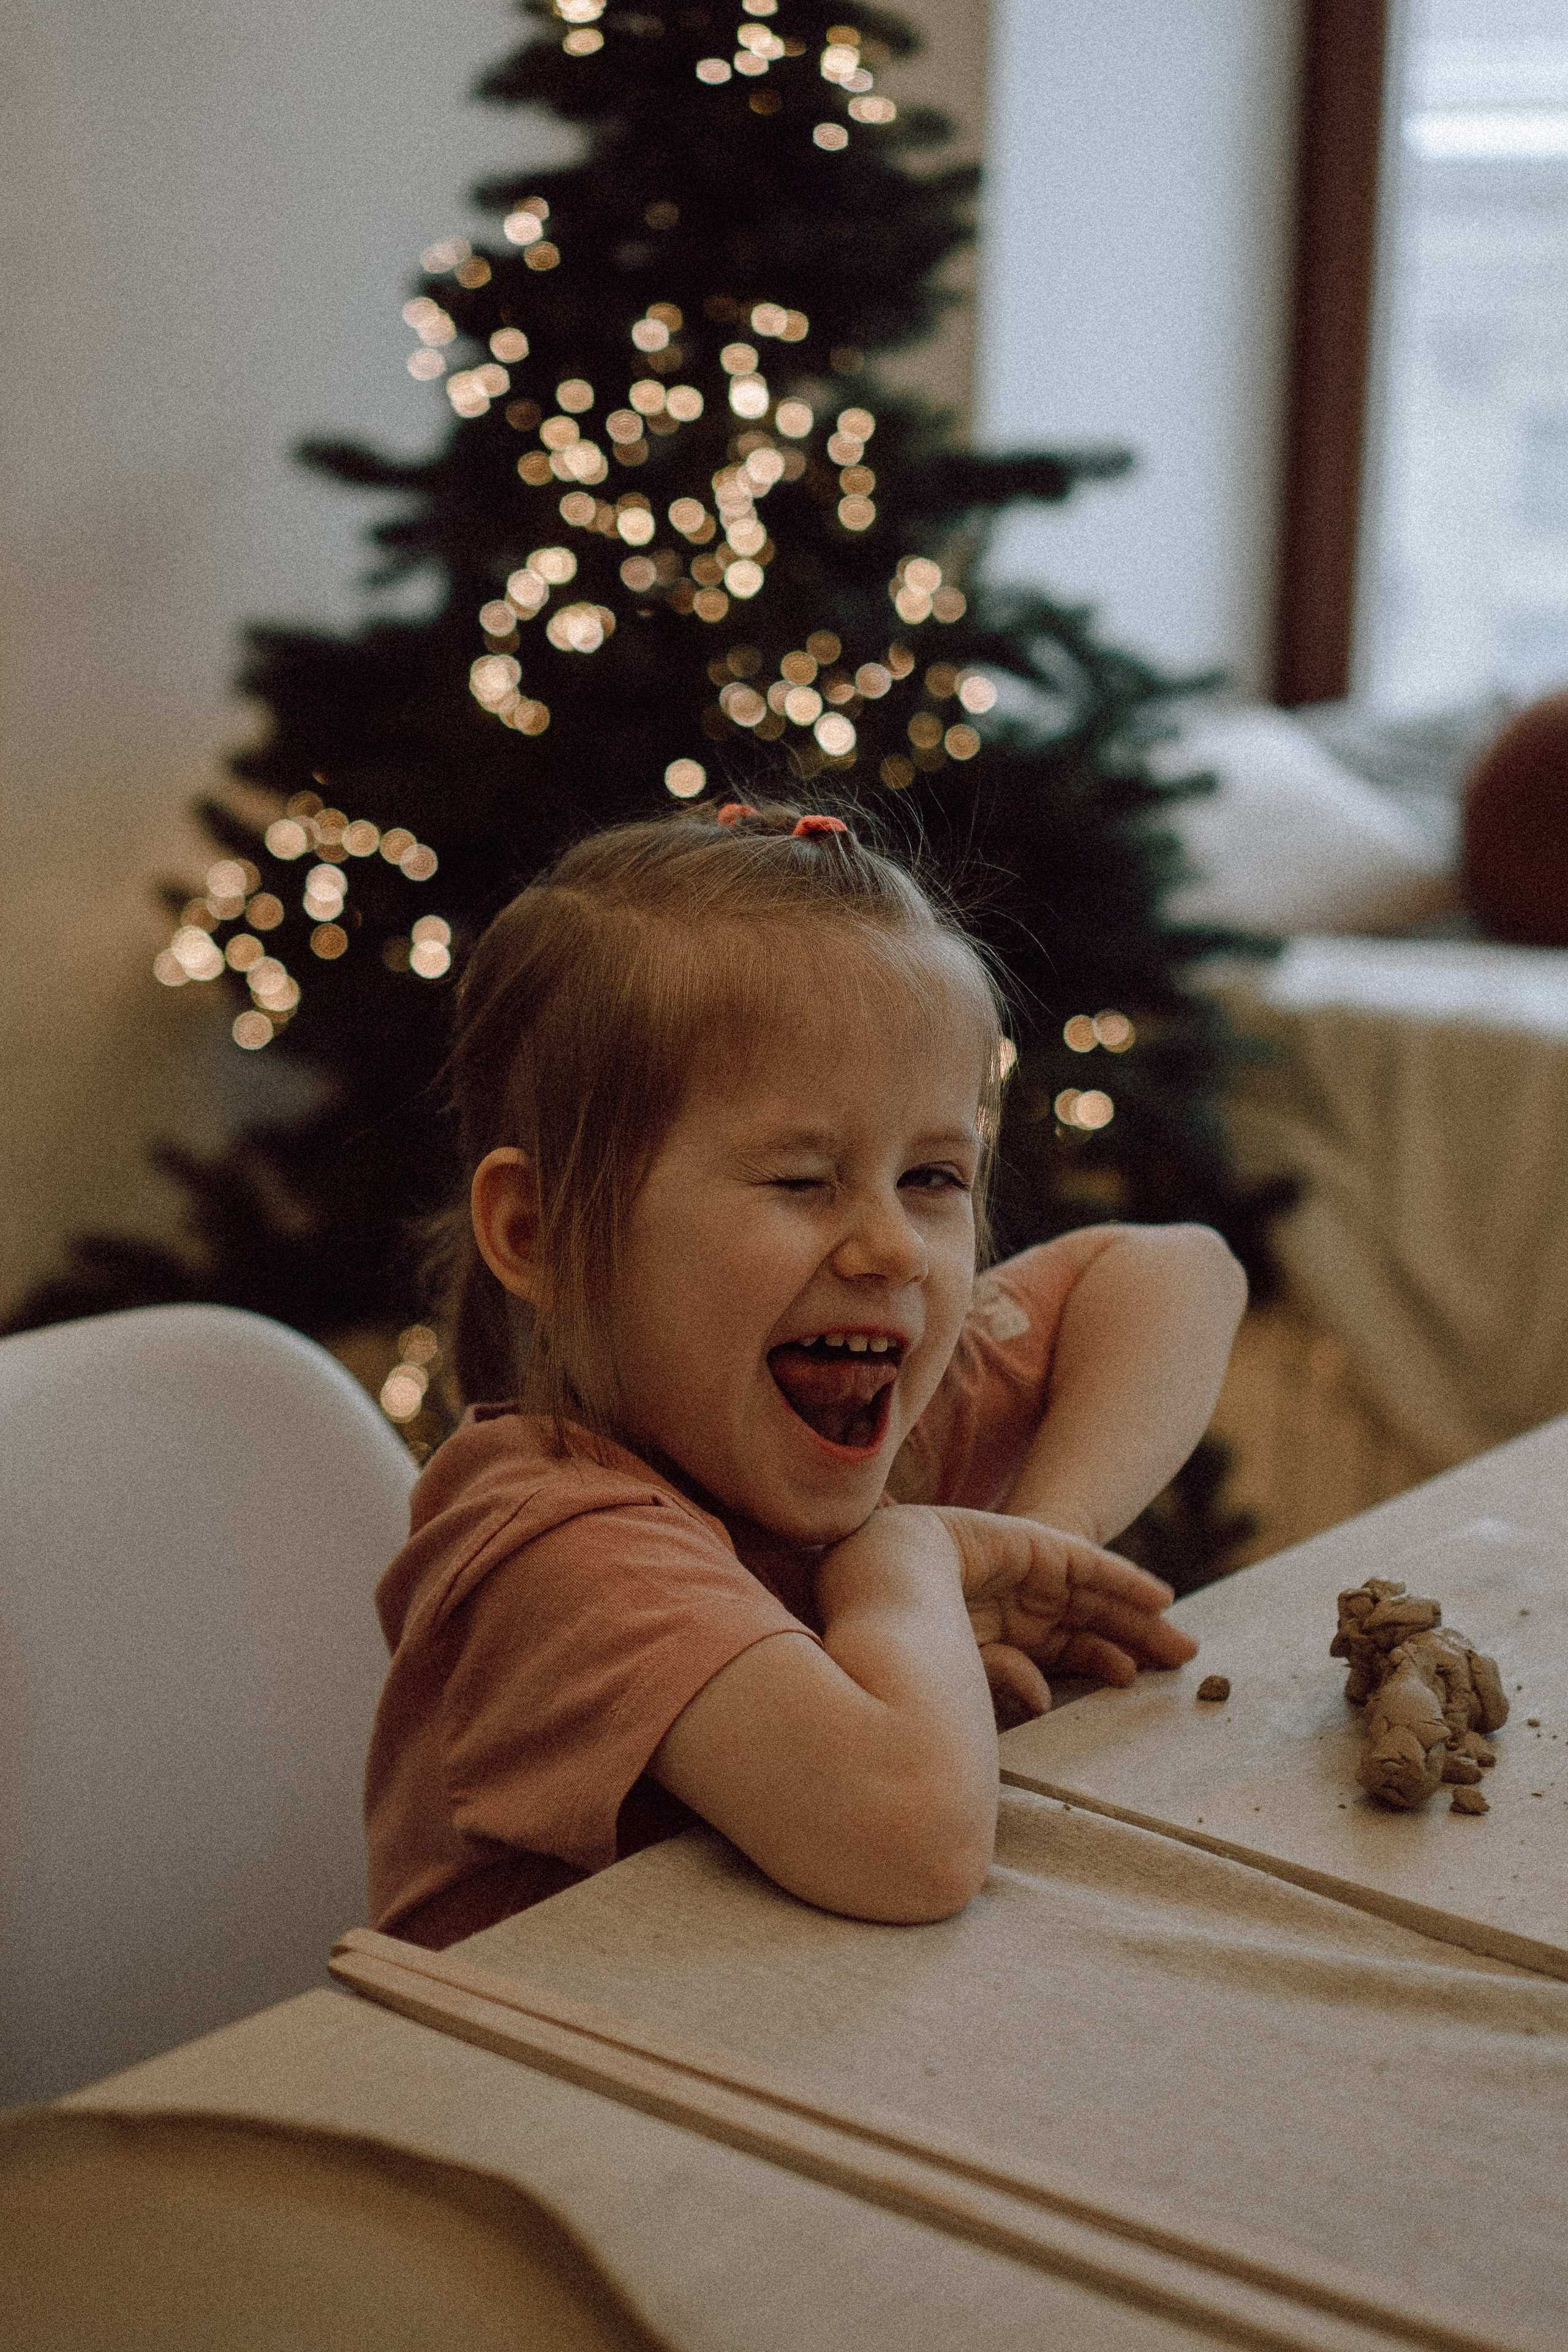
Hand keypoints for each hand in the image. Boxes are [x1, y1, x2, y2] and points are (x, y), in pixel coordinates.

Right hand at [932, 1504, 1197, 1722]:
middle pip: (1091, 1627)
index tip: (1134, 1686)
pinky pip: (1093, 1567)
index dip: (1100, 1666)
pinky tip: (1160, 1599)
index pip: (1065, 1655)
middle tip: (1182, 1665)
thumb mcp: (961, 1665)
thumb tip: (1042, 1699)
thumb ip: (1004, 1678)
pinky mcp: (1040, 1547)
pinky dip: (1127, 1582)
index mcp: (1003, 1641)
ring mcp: (1032, 1576)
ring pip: (1098, 1600)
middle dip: (1137, 1645)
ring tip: (1181, 1643)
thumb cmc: (908, 1628)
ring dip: (1141, 1619)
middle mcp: (1022, 1608)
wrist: (883, 1567)